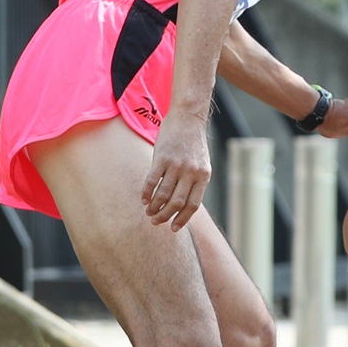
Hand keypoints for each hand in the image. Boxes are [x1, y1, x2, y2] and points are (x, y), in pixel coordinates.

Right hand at [141, 111, 213, 228]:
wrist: (188, 118)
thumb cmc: (193, 144)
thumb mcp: (201, 164)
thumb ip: (195, 182)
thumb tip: (184, 204)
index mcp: (203, 176)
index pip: (193, 205)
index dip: (182, 219)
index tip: (173, 228)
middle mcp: (191, 172)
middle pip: (176, 203)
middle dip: (165, 216)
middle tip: (156, 221)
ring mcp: (176, 165)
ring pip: (163, 194)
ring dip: (154, 207)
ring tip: (149, 212)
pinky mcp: (162, 157)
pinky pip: (152, 180)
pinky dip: (147, 193)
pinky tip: (144, 199)